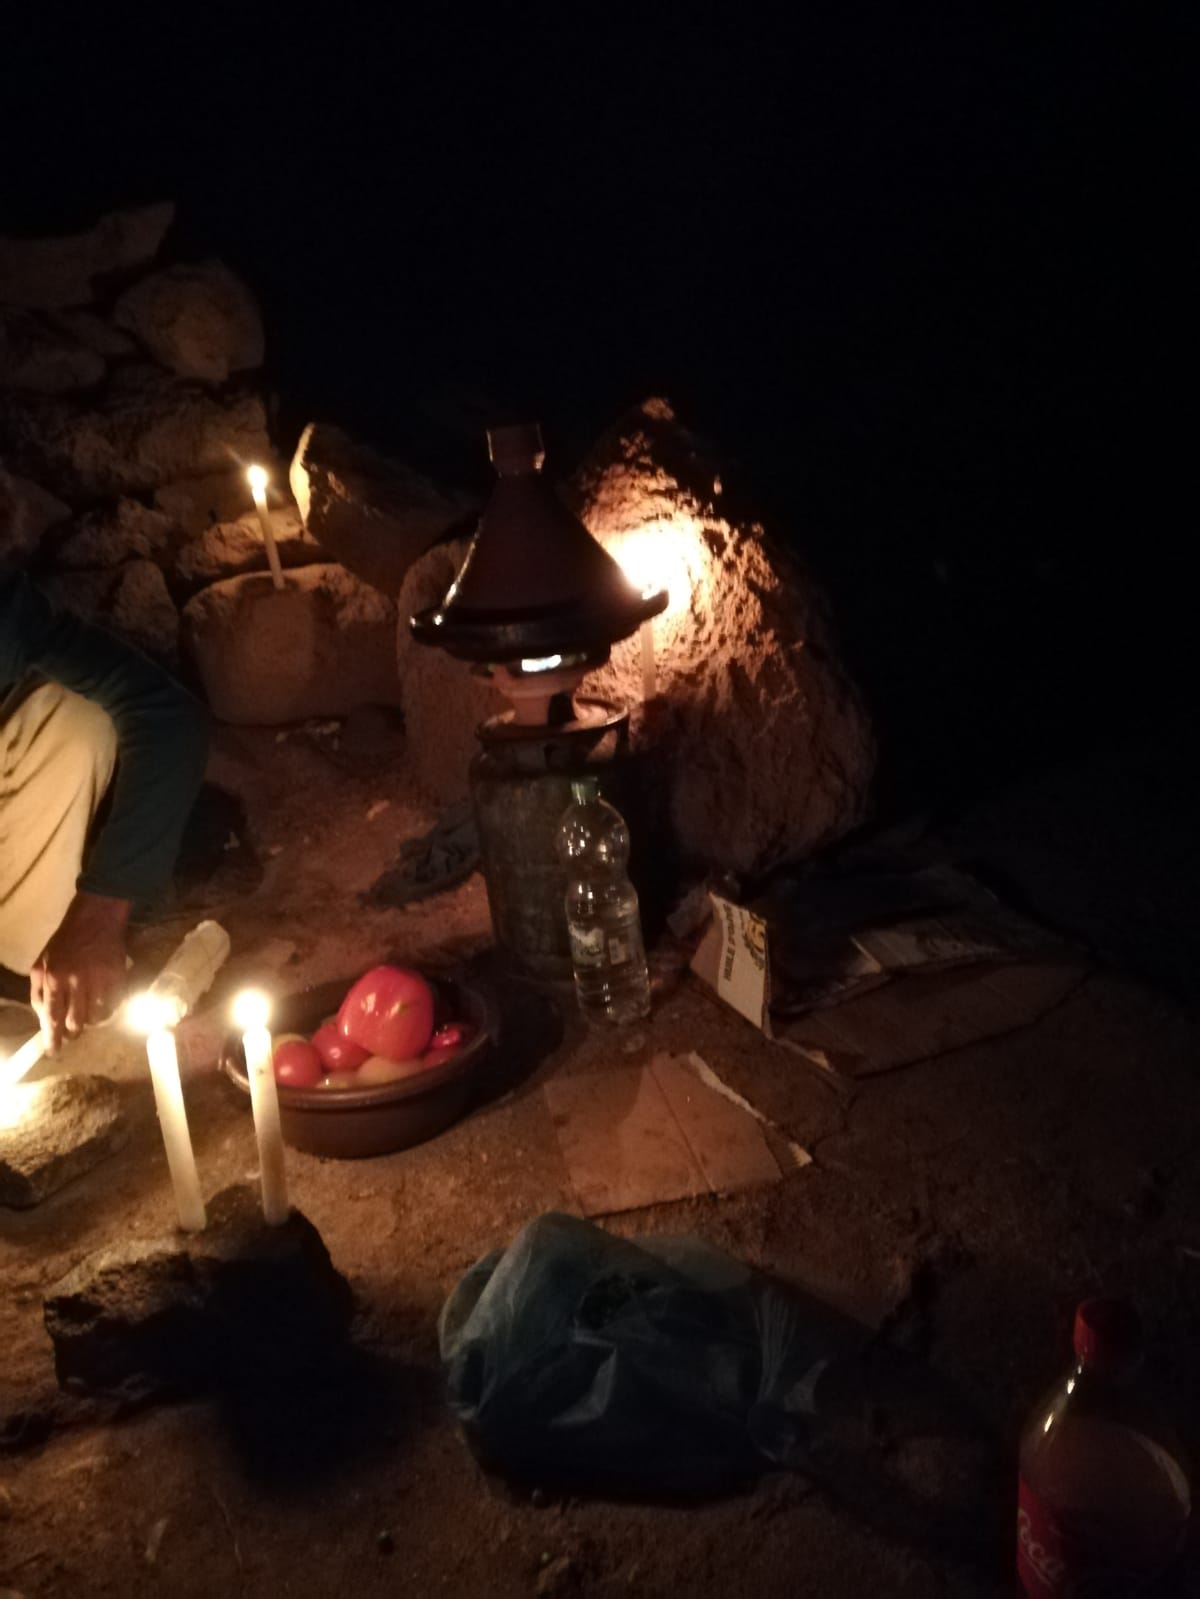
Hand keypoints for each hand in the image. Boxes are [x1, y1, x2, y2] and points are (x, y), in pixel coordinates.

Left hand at [30, 892, 130, 1052]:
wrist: (96, 920)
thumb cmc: (65, 944)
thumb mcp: (41, 964)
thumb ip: (38, 993)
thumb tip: (44, 1021)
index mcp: (53, 978)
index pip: (52, 1018)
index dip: (53, 1039)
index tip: (53, 1051)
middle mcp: (76, 982)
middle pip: (76, 1023)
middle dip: (73, 1032)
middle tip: (73, 1030)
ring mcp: (100, 981)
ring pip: (96, 1019)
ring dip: (90, 1021)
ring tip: (87, 1012)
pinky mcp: (119, 979)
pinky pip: (113, 1008)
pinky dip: (107, 1011)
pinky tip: (102, 1003)